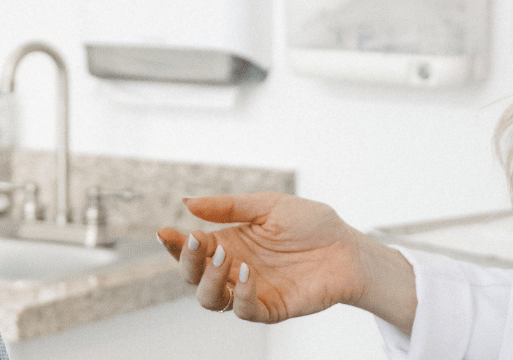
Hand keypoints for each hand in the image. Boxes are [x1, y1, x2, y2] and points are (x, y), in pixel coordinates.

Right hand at [154, 192, 415, 330]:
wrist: (348, 248)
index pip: (192, 250)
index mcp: (229, 243)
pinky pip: (245, 310)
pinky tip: (247, 272)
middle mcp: (234, 269)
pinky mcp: (270, 308)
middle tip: (197, 241)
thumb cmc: (312, 224)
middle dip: (188, 261)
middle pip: (193, 277)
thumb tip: (187, 203)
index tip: (165, 232)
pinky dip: (241, 293)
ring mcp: (251, 290)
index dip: (174, 244)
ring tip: (225, 257)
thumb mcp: (268, 205)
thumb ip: (229, 207)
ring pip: (211, 300)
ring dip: (209, 280)